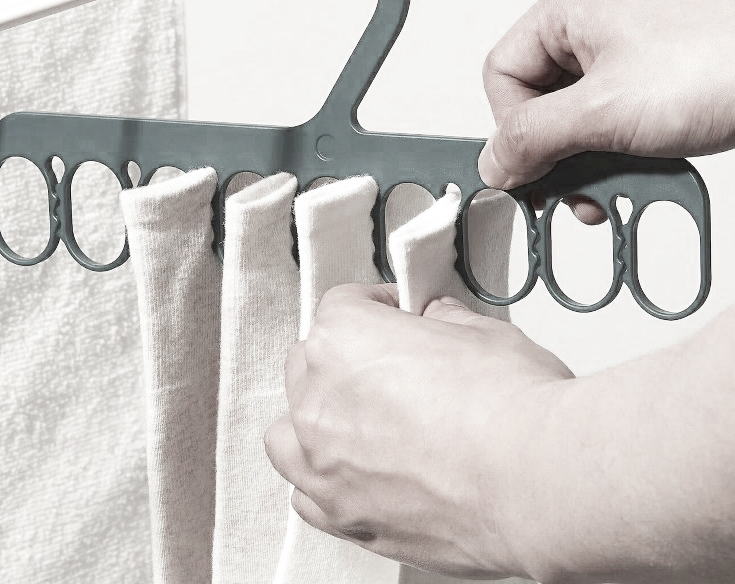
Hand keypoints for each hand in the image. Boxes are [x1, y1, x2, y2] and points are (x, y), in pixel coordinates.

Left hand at [263, 283, 573, 578]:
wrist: (537, 480)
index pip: (342, 305)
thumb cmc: (511, 407)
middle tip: (389, 366)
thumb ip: (442, 321)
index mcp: (343, 338)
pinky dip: (323, 480)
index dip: (378, 307)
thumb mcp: (481, 331)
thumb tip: (437, 322)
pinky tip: (357, 474)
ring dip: (316, 419)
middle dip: (345, 358)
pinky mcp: (345, 518)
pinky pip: (306, 493)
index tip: (397, 316)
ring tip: (358, 421)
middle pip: (309, 362)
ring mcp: (325, 463)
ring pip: (288, 430)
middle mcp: (320, 399)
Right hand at [479, 0, 734, 221]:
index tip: (533, 170)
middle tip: (569, 188)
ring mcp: (633, 41)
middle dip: (554, 151)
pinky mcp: (661, 67)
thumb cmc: (725, 65)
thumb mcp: (603, 113)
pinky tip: (637, 166)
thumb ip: (532, 139)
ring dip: (587, 157)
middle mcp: (597, 15)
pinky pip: (613, 111)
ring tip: (610, 183)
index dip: (512, 128)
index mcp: (571, 4)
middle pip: (539, 95)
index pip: (503, 73)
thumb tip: (494, 162)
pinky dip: (618, 146)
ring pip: (577, 110)